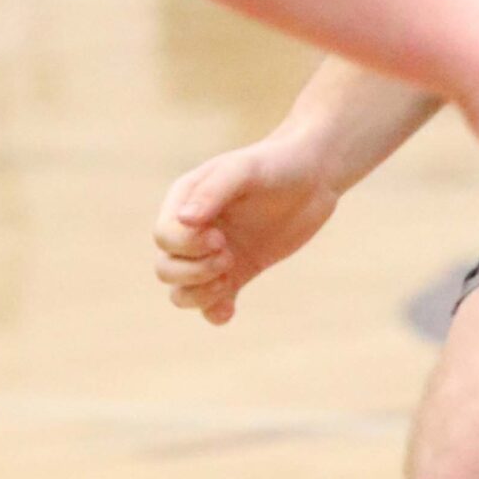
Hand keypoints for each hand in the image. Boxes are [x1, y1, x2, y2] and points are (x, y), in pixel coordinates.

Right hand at [154, 128, 339, 324]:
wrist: (313, 177)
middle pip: (166, 268)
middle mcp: (194, 230)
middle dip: (193, 271)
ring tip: (229, 278)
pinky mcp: (237, 272)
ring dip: (199, 295)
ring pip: (181, 291)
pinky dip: (214, 312)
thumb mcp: (245, 170)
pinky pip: (212, 304)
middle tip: (228, 256)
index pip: (164, 237)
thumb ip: (213, 192)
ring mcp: (214, 254)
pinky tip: (231, 308)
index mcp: (185, 201)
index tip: (221, 236)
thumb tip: (183, 220)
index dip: (186, 246)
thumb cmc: (277, 165)